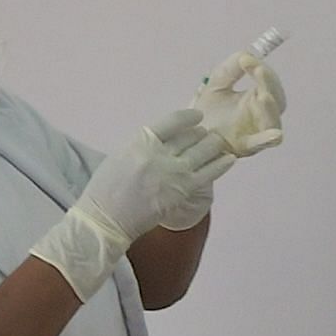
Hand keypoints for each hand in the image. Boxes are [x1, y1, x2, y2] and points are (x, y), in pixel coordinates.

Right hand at [31, 109, 231, 291]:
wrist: (105, 219)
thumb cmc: (107, 189)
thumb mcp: (122, 155)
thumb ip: (145, 146)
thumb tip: (170, 141)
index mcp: (141, 141)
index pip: (172, 121)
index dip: (189, 116)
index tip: (197, 116)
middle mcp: (160, 153)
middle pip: (191, 136)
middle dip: (202, 133)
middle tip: (208, 134)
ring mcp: (173, 172)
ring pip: (204, 151)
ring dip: (214, 145)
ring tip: (219, 142)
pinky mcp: (183, 190)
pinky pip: (209, 173)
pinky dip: (221, 164)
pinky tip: (229, 159)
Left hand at [191, 41, 286, 159]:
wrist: (190, 135)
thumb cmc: (207, 112)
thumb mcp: (217, 83)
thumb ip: (230, 68)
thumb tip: (246, 56)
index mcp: (256, 99)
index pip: (269, 83)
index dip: (263, 71)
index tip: (246, 60)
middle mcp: (261, 116)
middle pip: (276, 100)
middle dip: (269, 84)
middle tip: (259, 70)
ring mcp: (255, 133)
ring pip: (272, 121)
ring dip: (269, 108)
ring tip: (263, 96)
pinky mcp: (244, 147)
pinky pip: (260, 144)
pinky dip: (268, 139)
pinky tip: (275, 135)